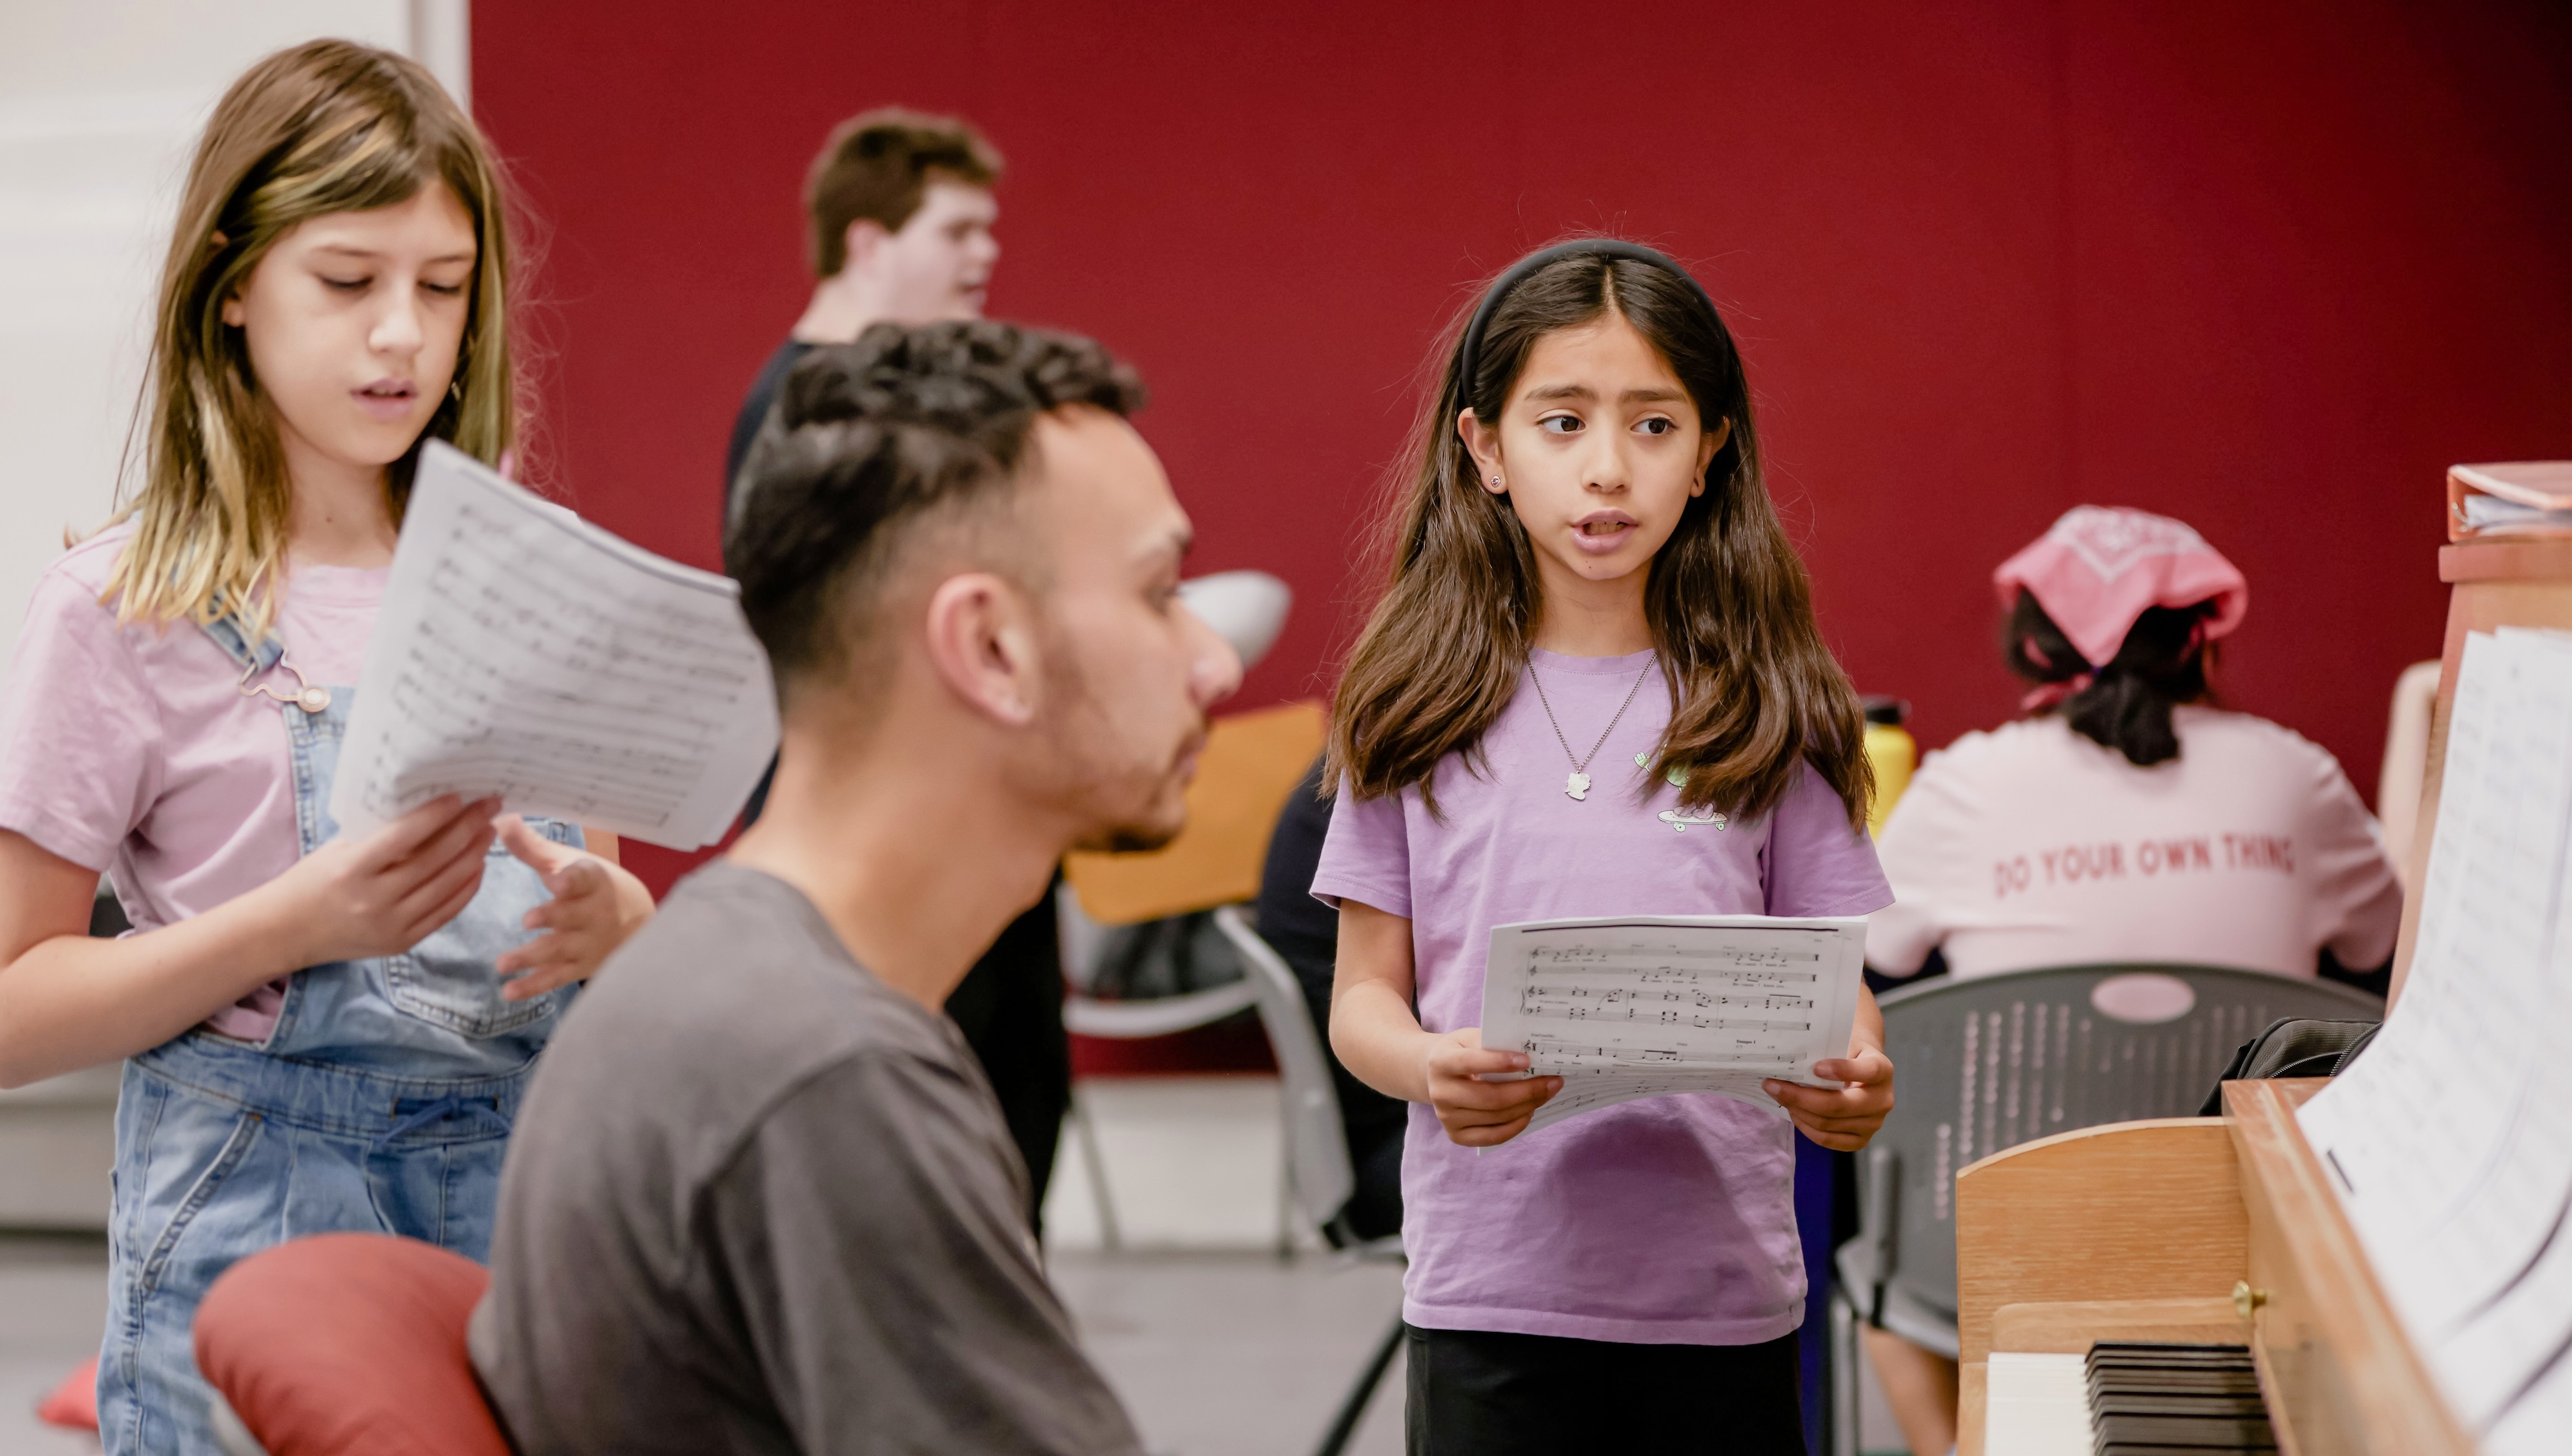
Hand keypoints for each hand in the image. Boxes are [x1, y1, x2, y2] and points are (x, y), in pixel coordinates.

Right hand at [275, 796, 500, 966]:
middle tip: (489, 807)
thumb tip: (427, 809)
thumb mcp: (337, 850)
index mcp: (351, 870)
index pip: (403, 837)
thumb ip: (378, 836)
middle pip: (434, 861)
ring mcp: (390, 925)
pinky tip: (479, 866)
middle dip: (467, 830)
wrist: (286, 932)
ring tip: (488, 832)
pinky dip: (466, 888)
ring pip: (446, 887)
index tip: (461, 796)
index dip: (436, 815)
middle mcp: (373, 900)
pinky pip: (445, 913)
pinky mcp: (401, 942)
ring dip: (474, 856)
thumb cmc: (312, 880)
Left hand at [493, 817, 654, 999]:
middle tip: (528, 920)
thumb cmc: (593, 886)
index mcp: (592, 882)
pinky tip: (509, 991)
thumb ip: (532, 847)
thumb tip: (497, 817)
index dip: (573, 880)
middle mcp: (593, 914)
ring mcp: (587, 945)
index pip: (585, 879)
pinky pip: (555, 978)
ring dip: (531, 957)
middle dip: (553, 918)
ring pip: (560, 951)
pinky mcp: (579, 968)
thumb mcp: (569, 863)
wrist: (637, 921)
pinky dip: (533, 986)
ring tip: (503, 963)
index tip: (559, 880)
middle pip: (573, 917)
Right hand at [1423, 1027, 1560, 1147]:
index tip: (1528, 1060)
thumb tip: (1531, 1056)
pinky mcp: (1456, 1135)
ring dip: (1527, 1106)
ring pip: (1496, 1117)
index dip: (1500, 1062)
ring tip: (1546, 1094)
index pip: (1471, 1062)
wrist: (1433, 1074)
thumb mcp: (1468, 1038)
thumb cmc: (1460, 1052)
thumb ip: (1492, 1043)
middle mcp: (1440, 1093)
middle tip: (1554, 1082)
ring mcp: (1446, 1118)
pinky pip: (1493, 1136)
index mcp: (1441, 1062)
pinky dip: (1516, 1126)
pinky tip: (1529, 1112)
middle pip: (1490, 1097)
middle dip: (1528, 1091)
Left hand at [1766, 1041, 1895, 1151]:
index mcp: (1882, 1070)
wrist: (1863, 1070)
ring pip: (1827, 1124)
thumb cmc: (1848, 1053)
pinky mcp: (1861, 1140)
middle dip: (1800, 1097)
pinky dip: (1805, 1126)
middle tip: (1772, 1085)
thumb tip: (1788, 1057)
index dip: (1842, 1070)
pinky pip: (1827, 1139)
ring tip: (1778, 1096)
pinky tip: (1793, 1111)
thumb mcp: (1843, 1043)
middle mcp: (1883, 1099)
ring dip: (1797, 1110)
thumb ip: (1826, 1049)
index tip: (1816, 1067)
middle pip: (1839, 1105)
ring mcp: (1873, 1123)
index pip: (1868, 1071)